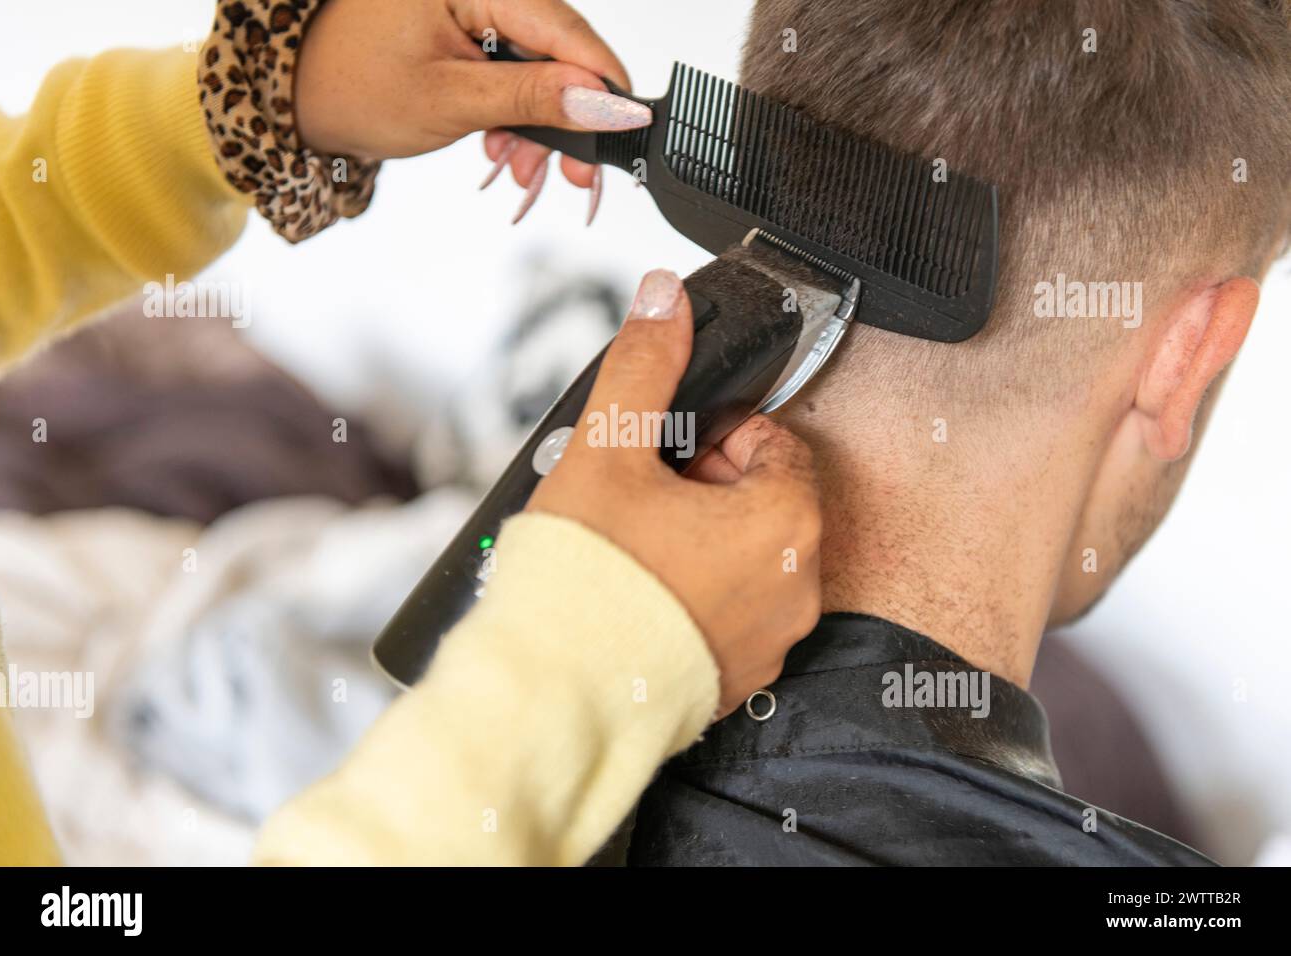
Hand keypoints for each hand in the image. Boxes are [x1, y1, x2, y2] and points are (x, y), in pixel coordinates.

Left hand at [294, 0, 650, 222]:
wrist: (297, 96)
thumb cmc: (351, 88)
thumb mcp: (451, 101)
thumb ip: (534, 100)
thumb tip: (603, 104)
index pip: (564, 28)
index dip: (601, 83)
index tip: (628, 129)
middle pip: (557, 49)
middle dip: (568, 117)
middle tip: (574, 176)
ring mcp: (474, 4)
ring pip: (539, 65)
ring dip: (541, 124)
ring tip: (521, 170)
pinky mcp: (468, 26)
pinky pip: (514, 67)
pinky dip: (517, 113)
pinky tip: (504, 147)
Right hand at [528, 270, 823, 717]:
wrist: (553, 692)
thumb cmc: (585, 578)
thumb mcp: (608, 448)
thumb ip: (645, 364)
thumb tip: (665, 296)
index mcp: (783, 521)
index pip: (776, 444)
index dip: (720, 434)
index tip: (673, 448)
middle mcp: (796, 585)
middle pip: (766, 500)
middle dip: (709, 485)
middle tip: (646, 494)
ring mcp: (772, 639)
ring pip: (750, 559)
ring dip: (704, 539)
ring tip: (637, 544)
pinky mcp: (740, 679)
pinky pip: (734, 614)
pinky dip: (699, 595)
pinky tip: (643, 594)